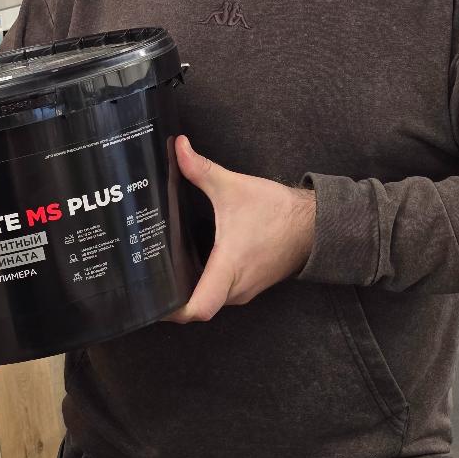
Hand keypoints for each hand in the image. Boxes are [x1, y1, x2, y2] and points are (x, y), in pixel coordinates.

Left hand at [168, 135, 315, 322]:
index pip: (198, 308)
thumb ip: (200, 168)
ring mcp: (243, 289)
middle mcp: (235, 287)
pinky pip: (218, 292)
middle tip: (144, 277)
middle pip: (195, 307)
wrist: (314, 225)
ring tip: (159, 268)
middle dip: (170, 297)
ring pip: (207, 300)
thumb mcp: (233, 186)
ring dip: (187, 289)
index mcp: (228, 268)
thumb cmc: (277, 211)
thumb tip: (178, 146)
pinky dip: (201, 283)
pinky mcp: (247, 284)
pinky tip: (186, 263)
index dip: (172, 310)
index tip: (151, 300)